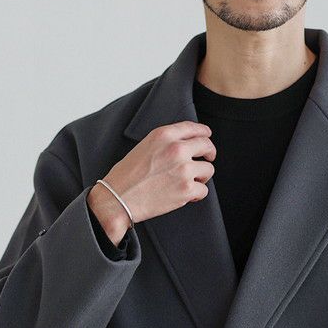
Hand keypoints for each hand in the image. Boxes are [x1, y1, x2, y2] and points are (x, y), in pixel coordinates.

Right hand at [87, 121, 215, 244]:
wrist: (118, 199)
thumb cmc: (126, 176)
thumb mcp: (144, 146)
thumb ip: (165, 143)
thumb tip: (185, 145)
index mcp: (164, 135)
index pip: (193, 128)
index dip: (204, 133)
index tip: (207, 136)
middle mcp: (176, 149)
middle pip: (206, 146)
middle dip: (209, 153)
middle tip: (208, 159)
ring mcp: (183, 169)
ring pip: (208, 169)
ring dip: (201, 177)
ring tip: (189, 182)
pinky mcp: (187, 190)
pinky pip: (204, 190)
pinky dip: (196, 194)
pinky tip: (185, 195)